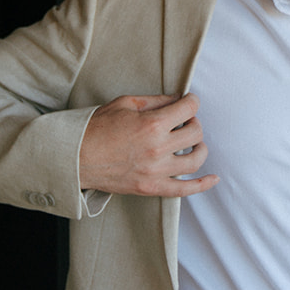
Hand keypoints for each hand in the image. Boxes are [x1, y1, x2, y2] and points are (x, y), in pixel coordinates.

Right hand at [79, 93, 216, 195]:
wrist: (75, 158)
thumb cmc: (96, 128)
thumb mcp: (125, 104)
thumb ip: (155, 101)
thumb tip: (177, 99)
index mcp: (152, 124)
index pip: (189, 109)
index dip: (192, 102)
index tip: (189, 102)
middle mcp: (158, 149)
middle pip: (195, 133)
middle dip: (194, 123)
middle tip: (184, 121)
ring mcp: (156, 171)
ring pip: (195, 160)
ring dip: (199, 148)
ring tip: (192, 143)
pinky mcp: (152, 188)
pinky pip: (185, 190)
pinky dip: (203, 185)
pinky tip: (213, 178)